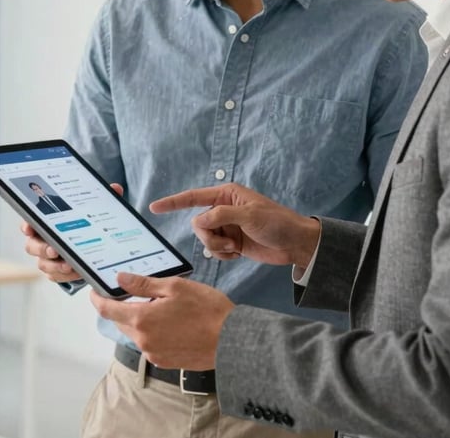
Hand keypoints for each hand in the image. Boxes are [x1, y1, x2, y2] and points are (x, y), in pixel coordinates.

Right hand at [22, 182, 124, 282]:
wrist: (88, 242)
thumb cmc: (84, 222)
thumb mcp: (92, 208)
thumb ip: (101, 198)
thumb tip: (115, 188)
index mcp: (45, 222)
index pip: (29, 222)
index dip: (27, 225)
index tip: (29, 228)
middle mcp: (41, 240)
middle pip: (32, 246)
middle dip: (43, 249)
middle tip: (55, 250)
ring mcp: (47, 258)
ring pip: (43, 264)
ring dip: (56, 266)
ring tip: (70, 266)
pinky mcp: (55, 272)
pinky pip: (55, 277)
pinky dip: (65, 276)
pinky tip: (77, 272)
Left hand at [89, 273, 233, 369]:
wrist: (231, 341)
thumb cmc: (207, 309)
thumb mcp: (175, 287)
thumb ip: (144, 284)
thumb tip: (120, 279)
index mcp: (142, 319)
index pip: (108, 309)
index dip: (97, 299)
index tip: (94, 291)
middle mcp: (143, 340)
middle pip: (121, 321)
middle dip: (123, 306)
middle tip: (136, 291)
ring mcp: (153, 353)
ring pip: (136, 332)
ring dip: (140, 318)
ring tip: (161, 305)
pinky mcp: (164, 361)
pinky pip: (149, 343)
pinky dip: (152, 330)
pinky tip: (171, 321)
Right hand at [150, 183, 320, 268]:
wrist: (295, 244)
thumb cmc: (277, 223)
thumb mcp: (249, 216)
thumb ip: (221, 215)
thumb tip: (199, 221)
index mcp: (227, 195)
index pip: (193, 197)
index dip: (173, 202)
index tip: (154, 207)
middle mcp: (224, 209)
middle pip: (198, 224)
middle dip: (210, 237)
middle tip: (230, 242)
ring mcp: (227, 227)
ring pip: (205, 239)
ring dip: (218, 247)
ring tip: (236, 247)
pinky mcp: (232, 242)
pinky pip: (215, 251)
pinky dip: (224, 255)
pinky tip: (238, 253)